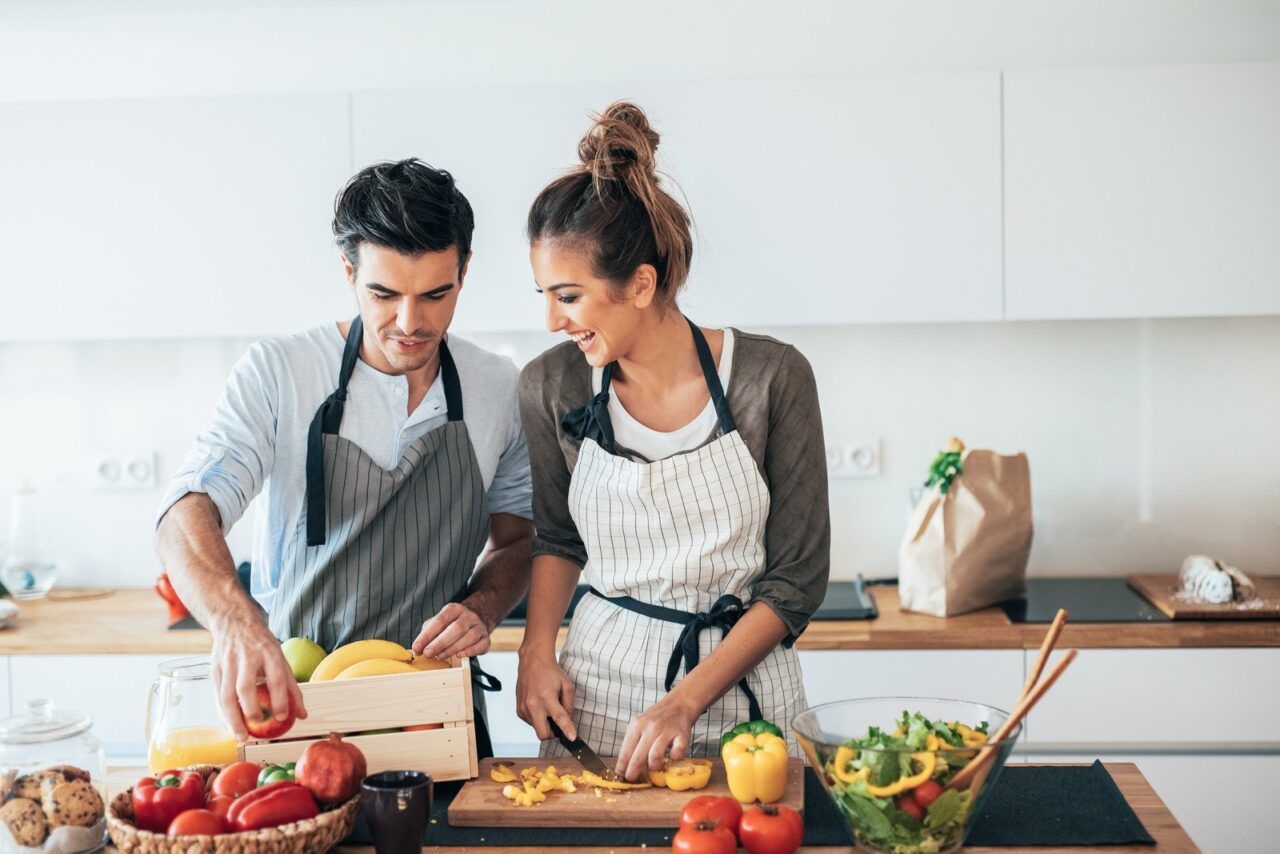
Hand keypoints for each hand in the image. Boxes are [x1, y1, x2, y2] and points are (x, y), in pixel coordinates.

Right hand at [210, 615, 306, 741]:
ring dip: (233, 718)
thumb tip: (302, 715)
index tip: (282, 717)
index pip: (275, 678)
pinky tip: (230, 725)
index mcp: (269, 652)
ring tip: (241, 735)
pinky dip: (223, 712)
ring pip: (226, 694)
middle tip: (257, 727)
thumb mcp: (280, 658)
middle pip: (245, 687)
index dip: (279, 699)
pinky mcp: (215, 669)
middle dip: (250, 710)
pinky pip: (217, 695)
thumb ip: (291, 686)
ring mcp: (228, 663)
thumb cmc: (261, 645)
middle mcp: (247, 657)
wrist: (234, 622)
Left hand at [412, 602, 490, 659]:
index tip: (417, 648)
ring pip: (469, 637)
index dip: (427, 635)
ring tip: (440, 656)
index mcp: (453, 609)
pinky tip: (460, 656)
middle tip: (428, 654)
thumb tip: (417, 648)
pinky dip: (470, 651)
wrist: (476, 618)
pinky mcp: (486, 638)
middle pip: (456, 628)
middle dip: (440, 643)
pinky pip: (481, 644)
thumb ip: (427, 633)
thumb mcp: (438, 622)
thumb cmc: (451, 624)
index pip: (440, 621)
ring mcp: (479, 626)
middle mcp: (468, 616)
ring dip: (453, 649)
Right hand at [515, 650, 575, 740]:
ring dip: (545, 724)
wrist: (532, 662)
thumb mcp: (567, 686)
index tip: (572, 738)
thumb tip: (570, 723)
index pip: (559, 718)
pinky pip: (531, 723)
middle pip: (543, 735)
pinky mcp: (519, 711)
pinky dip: (538, 719)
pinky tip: (540, 706)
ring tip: (548, 707)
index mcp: (547, 697)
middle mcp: (533, 705)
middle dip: (553, 734)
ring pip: (537, 729)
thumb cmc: (550, 672)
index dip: (567, 730)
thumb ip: (569, 706)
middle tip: (559, 725)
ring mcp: (524, 709)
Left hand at [615, 696, 698, 781]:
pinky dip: (673, 758)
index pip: (625, 751)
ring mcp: (666, 731)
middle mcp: (650, 728)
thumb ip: (633, 742)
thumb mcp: (640, 724)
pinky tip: (671, 756)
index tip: (620, 775)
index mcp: (637, 726)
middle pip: (638, 757)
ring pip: (655, 756)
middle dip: (633, 772)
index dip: (622, 767)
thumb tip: (624, 766)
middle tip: (633, 778)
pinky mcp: (681, 735)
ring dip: (654, 767)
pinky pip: (676, 753)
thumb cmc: (656, 719)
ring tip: (654, 767)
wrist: (678, 705)